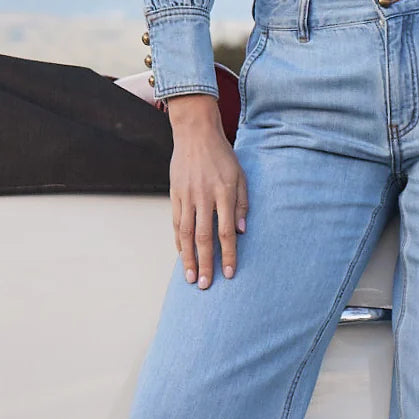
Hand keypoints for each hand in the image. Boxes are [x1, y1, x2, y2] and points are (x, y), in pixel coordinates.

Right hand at [166, 94, 248, 288]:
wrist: (195, 133)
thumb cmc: (223, 156)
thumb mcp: (241, 176)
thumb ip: (242, 203)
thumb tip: (242, 232)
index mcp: (224, 193)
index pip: (226, 231)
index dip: (228, 255)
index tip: (229, 274)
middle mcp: (204, 197)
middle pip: (204, 237)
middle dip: (205, 264)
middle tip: (204, 285)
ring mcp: (187, 196)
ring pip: (186, 233)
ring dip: (188, 258)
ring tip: (189, 277)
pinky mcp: (175, 194)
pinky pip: (176, 222)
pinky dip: (179, 241)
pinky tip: (182, 255)